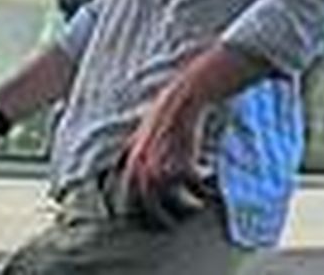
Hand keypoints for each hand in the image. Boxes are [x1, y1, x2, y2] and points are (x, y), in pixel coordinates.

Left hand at [119, 87, 210, 228]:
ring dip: (186, 208)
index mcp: (130, 166)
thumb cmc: (160, 115)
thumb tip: (113, 172)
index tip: (147, 218)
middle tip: (171, 223)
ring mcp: (164, 170)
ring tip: (196, 208)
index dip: (137, 213)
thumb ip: (124, 156)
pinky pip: (195, 187)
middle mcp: (144, 172)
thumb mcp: (134, 136)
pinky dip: (204, 189)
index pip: (128, 201)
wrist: (183, 100)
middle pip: (149, 207)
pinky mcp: (185, 166)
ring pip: (174, 202)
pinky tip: (210, 185)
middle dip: (161, 219)